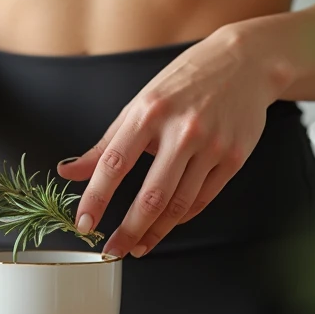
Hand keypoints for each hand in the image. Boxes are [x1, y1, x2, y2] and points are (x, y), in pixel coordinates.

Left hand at [57, 26, 290, 257]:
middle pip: (151, 195)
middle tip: (112, 250)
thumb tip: (69, 171)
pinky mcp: (234, 157)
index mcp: (149, 112)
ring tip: (138, 246)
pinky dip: (181, 217)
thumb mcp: (140, 103)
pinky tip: (166, 225)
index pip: (114, 164)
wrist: (244, 62)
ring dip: (154, 232)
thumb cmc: (186, 81)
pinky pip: (202, 199)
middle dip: (128, 230)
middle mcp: (181, 130)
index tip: (84, 223)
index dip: (96, 199)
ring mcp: (211, 146)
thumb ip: (105, 143)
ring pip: (179, 204)